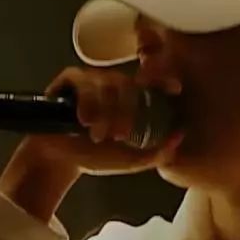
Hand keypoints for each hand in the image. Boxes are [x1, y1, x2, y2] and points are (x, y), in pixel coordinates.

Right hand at [25, 67, 184, 175]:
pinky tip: (84, 120)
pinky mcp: (69, 80)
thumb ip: (158, 153)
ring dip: (105, 110)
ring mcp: (92, 80)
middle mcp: (114, 85)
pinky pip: (81, 80)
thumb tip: (180, 137)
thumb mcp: (132, 160)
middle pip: (129, 84)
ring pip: (107, 82)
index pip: (153, 80)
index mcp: (132, 99)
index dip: (164, 79)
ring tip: (98, 135)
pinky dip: (86, 100)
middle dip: (126, 110)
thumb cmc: (96, 157)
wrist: (60, 161)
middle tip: (120, 135)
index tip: (175, 89)